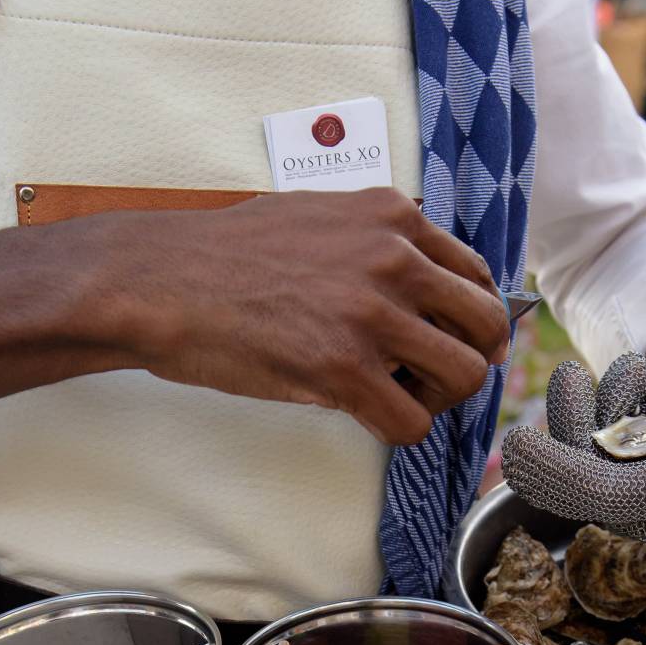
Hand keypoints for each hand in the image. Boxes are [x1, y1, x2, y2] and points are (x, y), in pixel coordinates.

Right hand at [123, 188, 509, 445]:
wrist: (160, 280)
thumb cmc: (224, 254)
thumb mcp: (318, 215)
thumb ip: (376, 240)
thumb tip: (418, 281)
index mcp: (392, 216)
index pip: (477, 275)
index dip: (471, 319)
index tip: (452, 341)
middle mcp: (394, 258)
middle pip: (485, 326)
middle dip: (465, 360)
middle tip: (428, 378)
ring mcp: (371, 314)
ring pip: (462, 377)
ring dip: (436, 399)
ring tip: (395, 397)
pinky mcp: (342, 368)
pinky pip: (411, 423)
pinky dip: (397, 430)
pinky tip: (366, 415)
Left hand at [502, 321, 645, 566]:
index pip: (611, 501)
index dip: (556, 474)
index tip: (512, 445)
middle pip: (595, 485)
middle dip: (575, 427)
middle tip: (568, 374)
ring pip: (599, 471)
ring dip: (600, 414)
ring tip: (634, 369)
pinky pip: (609, 462)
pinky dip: (612, 420)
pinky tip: (641, 384)